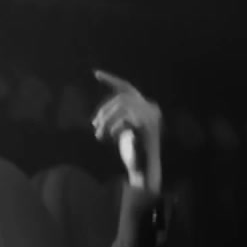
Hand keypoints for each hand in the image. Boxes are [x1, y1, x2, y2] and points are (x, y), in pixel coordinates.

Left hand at [91, 69, 162, 193]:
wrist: (144, 173)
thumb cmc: (133, 155)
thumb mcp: (122, 133)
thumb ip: (116, 121)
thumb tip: (98, 117)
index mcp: (147, 107)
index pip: (126, 87)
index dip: (111, 79)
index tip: (96, 73)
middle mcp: (152, 109)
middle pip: (121, 98)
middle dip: (104, 110)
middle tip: (94, 124)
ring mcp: (152, 117)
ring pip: (122, 106)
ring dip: (106, 120)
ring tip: (99, 134)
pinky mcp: (148, 126)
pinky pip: (125, 118)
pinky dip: (114, 127)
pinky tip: (110, 137)